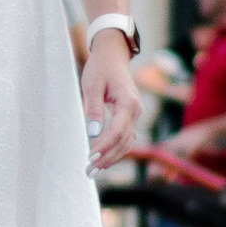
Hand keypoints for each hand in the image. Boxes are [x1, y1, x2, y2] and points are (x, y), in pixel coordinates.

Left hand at [82, 29, 140, 172]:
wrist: (112, 54)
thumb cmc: (100, 68)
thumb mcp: (92, 86)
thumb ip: (94, 109)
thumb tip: (93, 133)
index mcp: (128, 103)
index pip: (118, 131)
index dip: (105, 146)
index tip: (90, 157)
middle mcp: (136, 111)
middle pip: (124, 141)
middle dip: (108, 157)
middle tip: (90, 171)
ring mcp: (135, 114)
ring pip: (126, 142)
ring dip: (112, 156)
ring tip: (94, 170)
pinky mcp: (129, 116)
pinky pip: (125, 136)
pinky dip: (115, 148)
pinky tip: (103, 158)